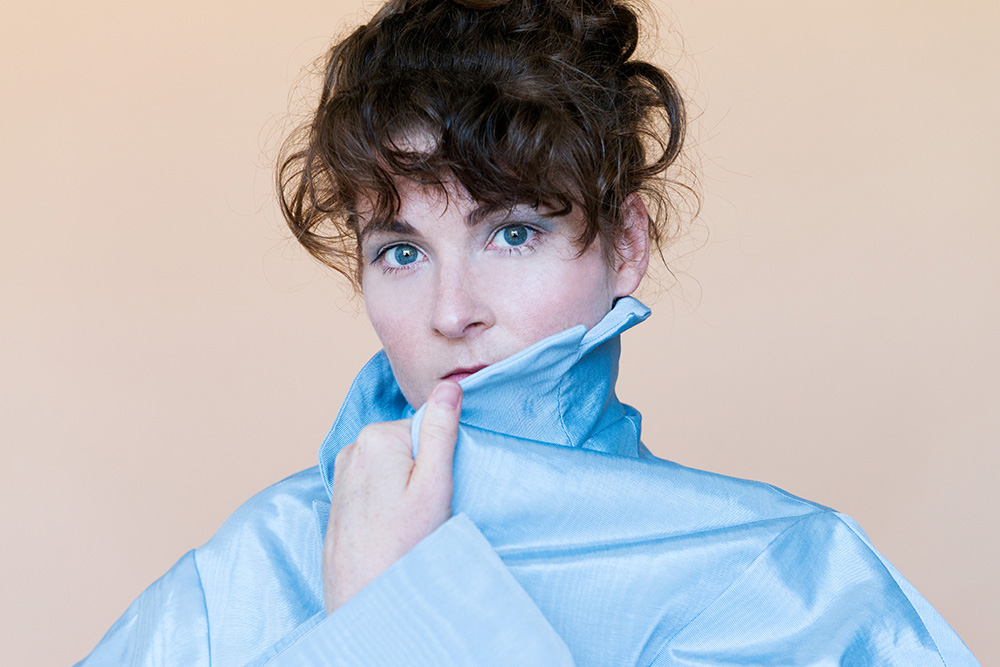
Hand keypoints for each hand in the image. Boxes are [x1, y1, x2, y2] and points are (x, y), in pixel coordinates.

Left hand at [322, 380, 461, 612]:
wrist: (365, 602)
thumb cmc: (403, 547)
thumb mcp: (434, 484)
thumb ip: (440, 431)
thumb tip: (450, 385)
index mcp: (375, 437)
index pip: (425, 430)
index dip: (438, 460)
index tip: (436, 491)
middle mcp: (351, 449)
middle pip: (407, 448)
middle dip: (421, 474)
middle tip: (424, 512)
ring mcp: (341, 476)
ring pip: (393, 470)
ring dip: (405, 492)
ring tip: (407, 526)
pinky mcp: (339, 501)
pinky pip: (376, 490)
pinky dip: (388, 506)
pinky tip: (391, 532)